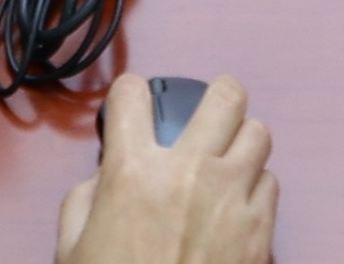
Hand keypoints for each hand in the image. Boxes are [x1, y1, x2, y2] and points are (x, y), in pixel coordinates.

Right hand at [56, 75, 278, 263]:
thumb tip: (106, 176)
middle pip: (226, 96)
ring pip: (259, 135)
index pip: (133, 94)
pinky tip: (237, 205)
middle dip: (215, 98)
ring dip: (240, 145)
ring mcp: (233, 200)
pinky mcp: (261, 232)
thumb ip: (85, 198)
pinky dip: (255, 189)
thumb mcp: (72, 248)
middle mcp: (190, 173)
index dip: (129, 94)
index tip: (132, 102)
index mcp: (134, 172)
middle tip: (205, 115)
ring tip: (226, 162)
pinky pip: (272, 185)